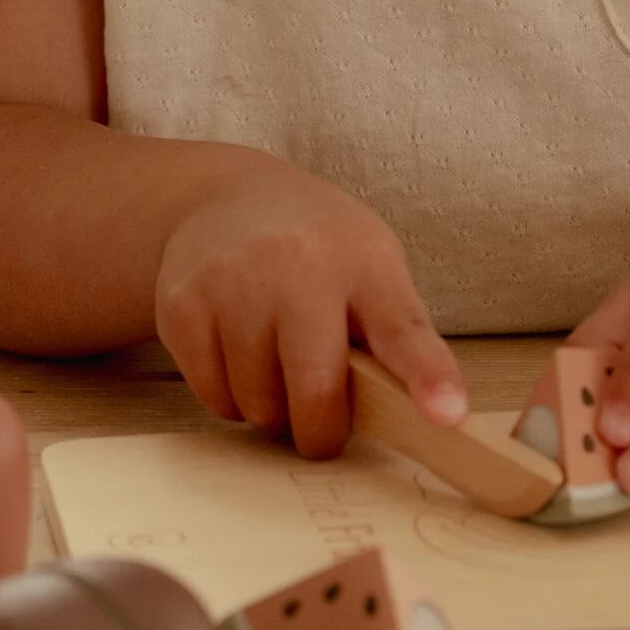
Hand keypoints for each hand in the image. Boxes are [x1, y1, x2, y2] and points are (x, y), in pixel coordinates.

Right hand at [154, 161, 466, 459]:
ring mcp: (234, 281)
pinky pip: (213, 397)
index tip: (446, 416)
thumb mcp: (372, 268)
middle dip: (320, 431)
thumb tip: (419, 419)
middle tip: (320, 425)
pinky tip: (237, 353)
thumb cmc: (320, 251)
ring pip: (257, 405)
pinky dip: (229, 397)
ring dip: (271, 410)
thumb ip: (393, 336)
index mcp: (365, 262)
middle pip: (315, 390)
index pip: (403, 328)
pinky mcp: (182, 303)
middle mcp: (298, 264)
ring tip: (275, 366)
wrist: (229, 198)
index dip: (427, 377)